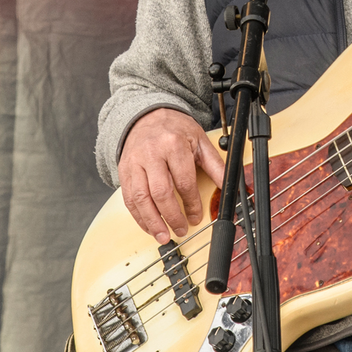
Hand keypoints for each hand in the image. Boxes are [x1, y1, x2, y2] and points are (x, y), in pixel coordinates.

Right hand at [117, 107, 226, 242]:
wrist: (147, 116)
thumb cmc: (174, 130)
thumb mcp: (200, 141)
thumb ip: (215, 164)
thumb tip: (228, 185)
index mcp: (173, 145)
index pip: (183, 180)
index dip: (191, 203)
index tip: (196, 216)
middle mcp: (151, 154)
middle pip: (160, 192)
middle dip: (171, 216)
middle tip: (181, 229)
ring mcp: (134, 163)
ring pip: (140, 198)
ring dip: (152, 221)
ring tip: (163, 235)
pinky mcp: (123, 171)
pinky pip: (128, 198)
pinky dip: (138, 216)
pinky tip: (148, 225)